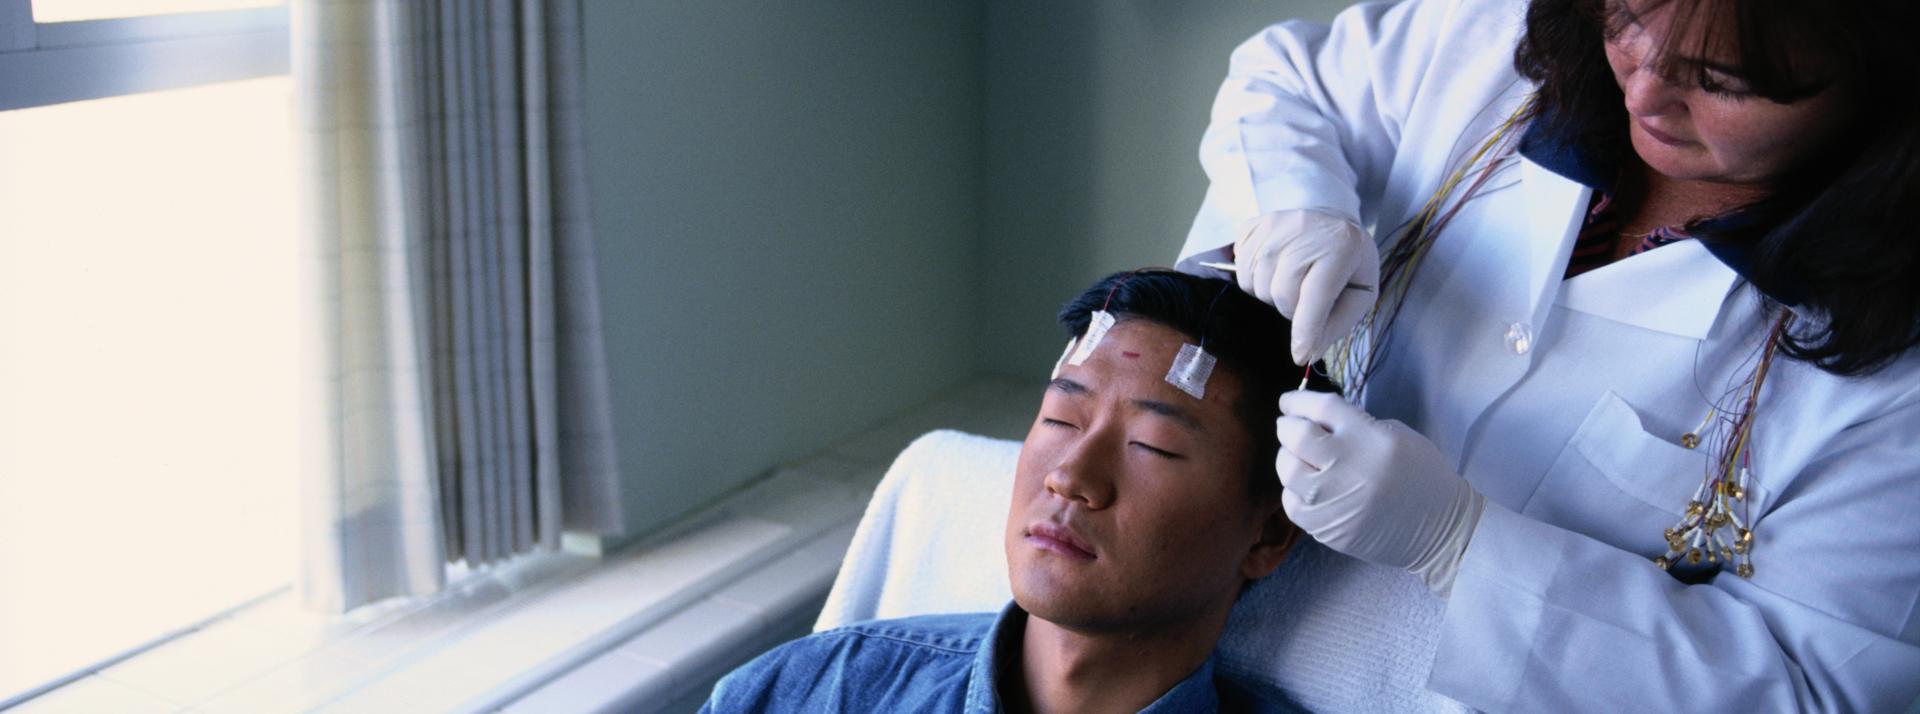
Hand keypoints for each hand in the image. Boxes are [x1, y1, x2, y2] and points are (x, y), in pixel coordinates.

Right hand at [1233, 209, 1379, 364]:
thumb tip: (1307, 354)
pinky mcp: (1252, 225)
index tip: (1300, 355)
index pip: (1316, 297)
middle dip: (1292, 309)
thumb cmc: (1348, 263)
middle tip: (1306, 297)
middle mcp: (1304, 230)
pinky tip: (1275, 268)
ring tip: (1290, 280)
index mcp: (1341, 247)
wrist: (1331, 222)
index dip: (1306, 330)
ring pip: (1256, 285)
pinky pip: (1240, 269)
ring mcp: (1273, 225)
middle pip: (1282, 294)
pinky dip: (1255, 278)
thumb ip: (1337, 325)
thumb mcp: (1359, 293)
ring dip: (1272, 294)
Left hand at [1274, 391, 1484, 596]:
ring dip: (1288, 457)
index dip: (1298, 401)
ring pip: (1287, 469)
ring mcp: (1333, 502)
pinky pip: (1291, 503)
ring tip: (1300, 457)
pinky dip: (1293, 490)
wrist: (1438, 529)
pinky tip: (1308, 486)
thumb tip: (1316, 419)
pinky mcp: (1325, 528)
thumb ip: (1355, 424)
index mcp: (1370, 439)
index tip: (1289, 401)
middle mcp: (1347, 468)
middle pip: (1295, 436)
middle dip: (1287, 426)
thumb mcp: (1396, 435)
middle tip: (1291, 426)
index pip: (1321, 408)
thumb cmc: (1420, 475)